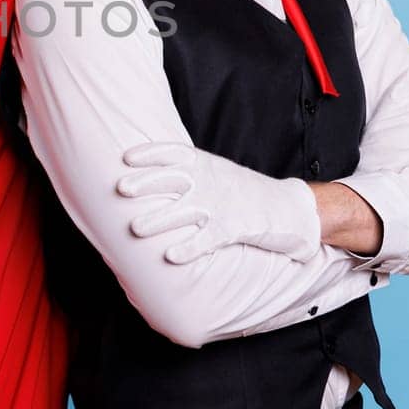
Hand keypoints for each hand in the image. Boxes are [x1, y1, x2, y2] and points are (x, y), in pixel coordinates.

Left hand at [117, 141, 322, 263]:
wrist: (287, 207)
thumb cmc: (241, 190)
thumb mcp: (215, 171)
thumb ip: (186, 171)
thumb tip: (146, 176)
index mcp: (203, 164)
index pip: (174, 152)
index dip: (149, 153)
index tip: (126, 157)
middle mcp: (209, 182)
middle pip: (174, 178)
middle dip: (147, 183)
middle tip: (121, 189)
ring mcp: (222, 205)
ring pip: (185, 211)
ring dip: (159, 220)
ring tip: (135, 228)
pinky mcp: (234, 228)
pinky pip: (208, 238)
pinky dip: (189, 247)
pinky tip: (171, 256)